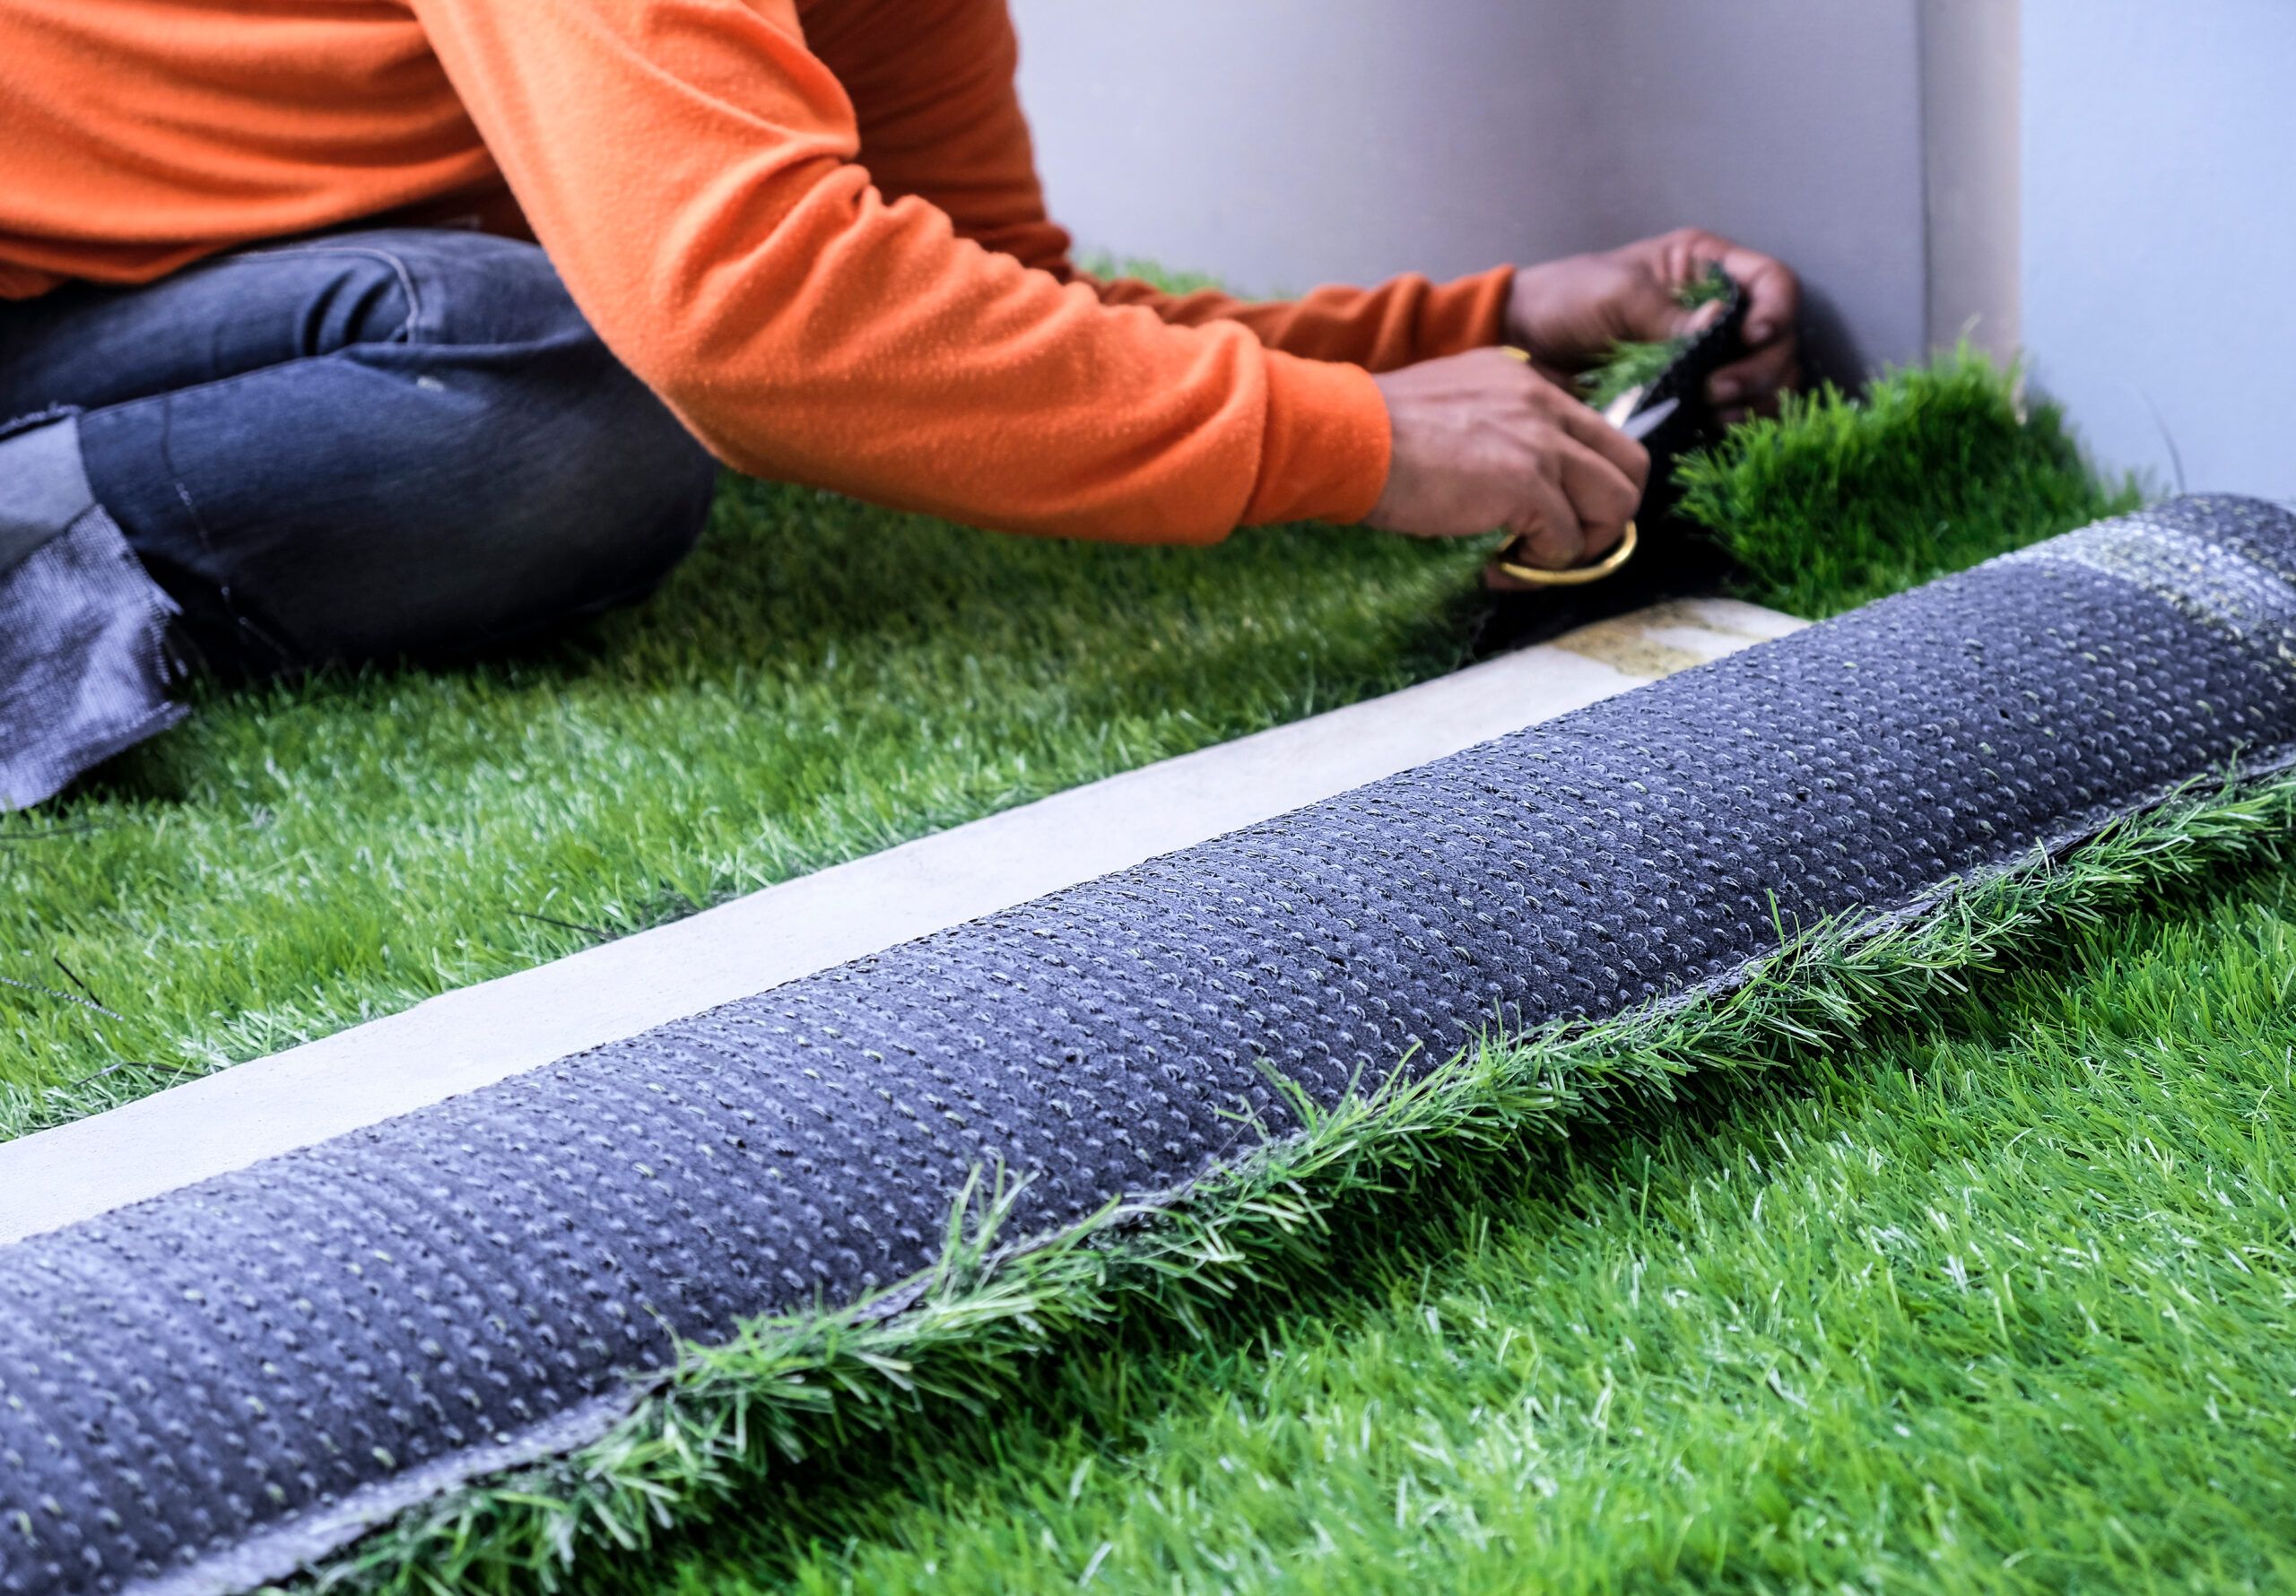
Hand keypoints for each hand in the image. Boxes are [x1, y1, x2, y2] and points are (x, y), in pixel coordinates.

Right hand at [1366, 348, 1647, 574]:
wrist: (1344, 436)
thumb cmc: (1370, 430)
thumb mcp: (1444, 404)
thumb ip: (1486, 424)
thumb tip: (1495, 480)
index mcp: (1525, 377)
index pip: (1593, 428)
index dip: (1581, 479)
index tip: (1543, 509)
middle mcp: (1545, 401)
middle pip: (1629, 463)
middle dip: (1606, 514)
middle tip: (1561, 543)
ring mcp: (1542, 442)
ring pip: (1618, 503)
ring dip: (1585, 544)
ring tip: (1534, 560)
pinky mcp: (1527, 484)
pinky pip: (1567, 541)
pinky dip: (1540, 567)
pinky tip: (1498, 567)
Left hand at [1504, 227, 1800, 420]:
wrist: (1526, 343)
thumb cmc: (1566, 299)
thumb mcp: (1616, 294)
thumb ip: (1667, 313)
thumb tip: (1719, 325)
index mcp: (1706, 269)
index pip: (1773, 283)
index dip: (1776, 311)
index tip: (1752, 337)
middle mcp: (1719, 311)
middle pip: (1779, 341)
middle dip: (1759, 369)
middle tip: (1717, 392)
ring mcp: (1710, 357)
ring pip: (1766, 382)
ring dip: (1752, 402)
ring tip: (1715, 413)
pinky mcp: (1693, 395)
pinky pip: (1734, 412)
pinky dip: (1734, 424)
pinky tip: (1713, 429)